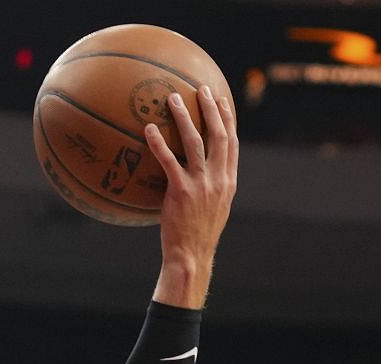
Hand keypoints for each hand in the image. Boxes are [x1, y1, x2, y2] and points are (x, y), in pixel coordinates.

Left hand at [147, 84, 238, 307]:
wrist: (192, 256)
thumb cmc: (198, 235)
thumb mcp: (213, 209)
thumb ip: (211, 187)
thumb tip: (198, 171)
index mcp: (228, 182)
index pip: (232, 144)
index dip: (228, 119)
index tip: (222, 100)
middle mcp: (218, 180)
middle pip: (219, 136)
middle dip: (211, 109)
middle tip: (201, 89)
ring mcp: (201, 185)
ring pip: (195, 143)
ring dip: (184, 118)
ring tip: (173, 99)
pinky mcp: (181, 193)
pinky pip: (168, 162)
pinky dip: (158, 143)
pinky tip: (148, 129)